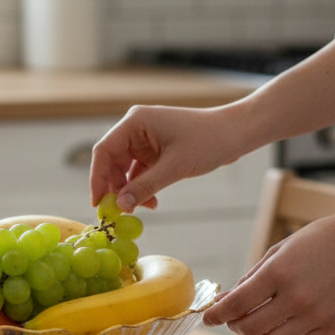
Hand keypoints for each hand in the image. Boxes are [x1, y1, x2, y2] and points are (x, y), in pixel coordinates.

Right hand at [89, 104, 242, 211]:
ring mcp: (145, 140)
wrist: (237, 133)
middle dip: (116, 188)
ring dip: (131, 191)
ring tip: (142, 208)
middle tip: (119, 212)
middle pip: (112, 163)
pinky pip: (140, 173)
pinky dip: (143, 188)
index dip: (98, 178)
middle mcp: (136, 129)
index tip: (98, 203)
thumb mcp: (174, 167)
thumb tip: (121, 206)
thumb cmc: (209, 140)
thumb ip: (144, 187)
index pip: (104, 151)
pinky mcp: (155, 151)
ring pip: (125, 171)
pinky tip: (152, 202)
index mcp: (135, 122)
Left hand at [203, 206, 334, 334]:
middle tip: (233, 317)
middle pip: (249, 328)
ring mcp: (318, 315)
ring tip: (257, 322)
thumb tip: (221, 302)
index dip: (215, 315)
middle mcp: (298, 297)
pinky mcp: (334, 327)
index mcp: (279, 273)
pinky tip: (279, 329)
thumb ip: (248, 280)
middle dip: (234, 324)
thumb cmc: (317, 241)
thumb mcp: (277, 253)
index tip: (208, 317)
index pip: (235, 305)